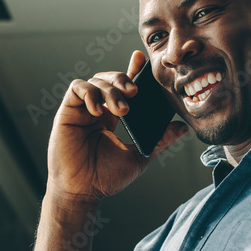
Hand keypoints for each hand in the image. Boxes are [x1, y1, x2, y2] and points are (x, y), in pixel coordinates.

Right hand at [46, 50, 189, 205]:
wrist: (82, 191)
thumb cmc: (106, 178)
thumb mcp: (139, 156)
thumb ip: (159, 140)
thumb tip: (182, 128)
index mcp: (113, 117)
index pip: (123, 88)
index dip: (132, 70)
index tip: (142, 59)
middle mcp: (97, 110)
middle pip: (110, 80)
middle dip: (124, 79)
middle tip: (135, 92)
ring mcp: (82, 109)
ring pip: (96, 81)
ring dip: (111, 90)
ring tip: (121, 110)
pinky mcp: (68, 111)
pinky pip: (77, 88)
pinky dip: (90, 92)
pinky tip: (99, 109)